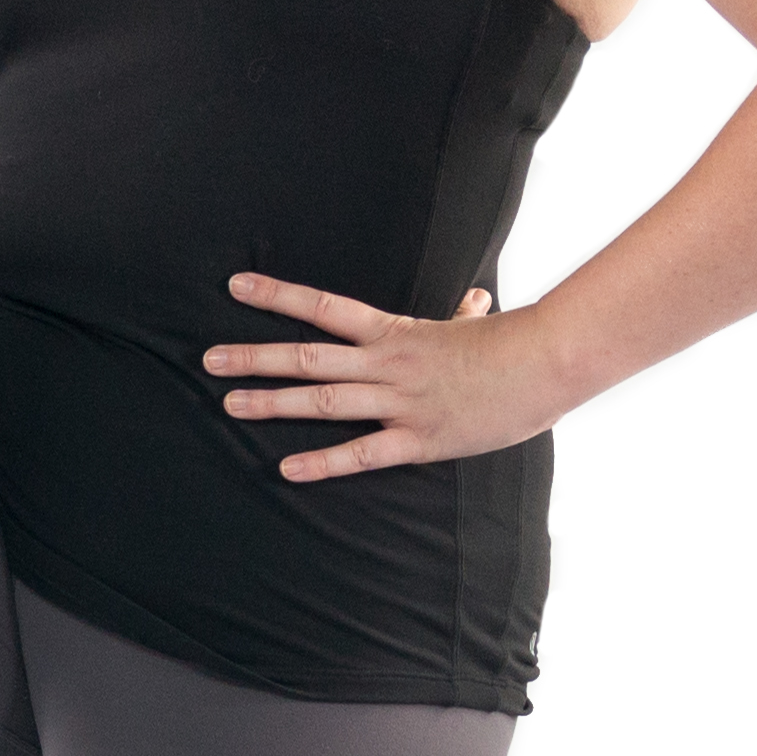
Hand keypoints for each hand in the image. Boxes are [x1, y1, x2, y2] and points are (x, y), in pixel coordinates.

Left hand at [205, 274, 579, 481]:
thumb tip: (473, 298)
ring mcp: (401, 402)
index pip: (324, 307)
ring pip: (325, 400)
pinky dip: (323, 463)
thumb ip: (463, 314)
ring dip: (274, 402)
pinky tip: (286, 468)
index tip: (236, 287)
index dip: (278, 296)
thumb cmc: (512, 345)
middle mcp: (388, 364)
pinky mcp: (419, 440)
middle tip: (209, 359)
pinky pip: (362, 453)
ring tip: (230, 404)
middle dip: (255, 357)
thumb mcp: (478, 326)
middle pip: (308, 356)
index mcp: (395, 331)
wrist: (547, 364)